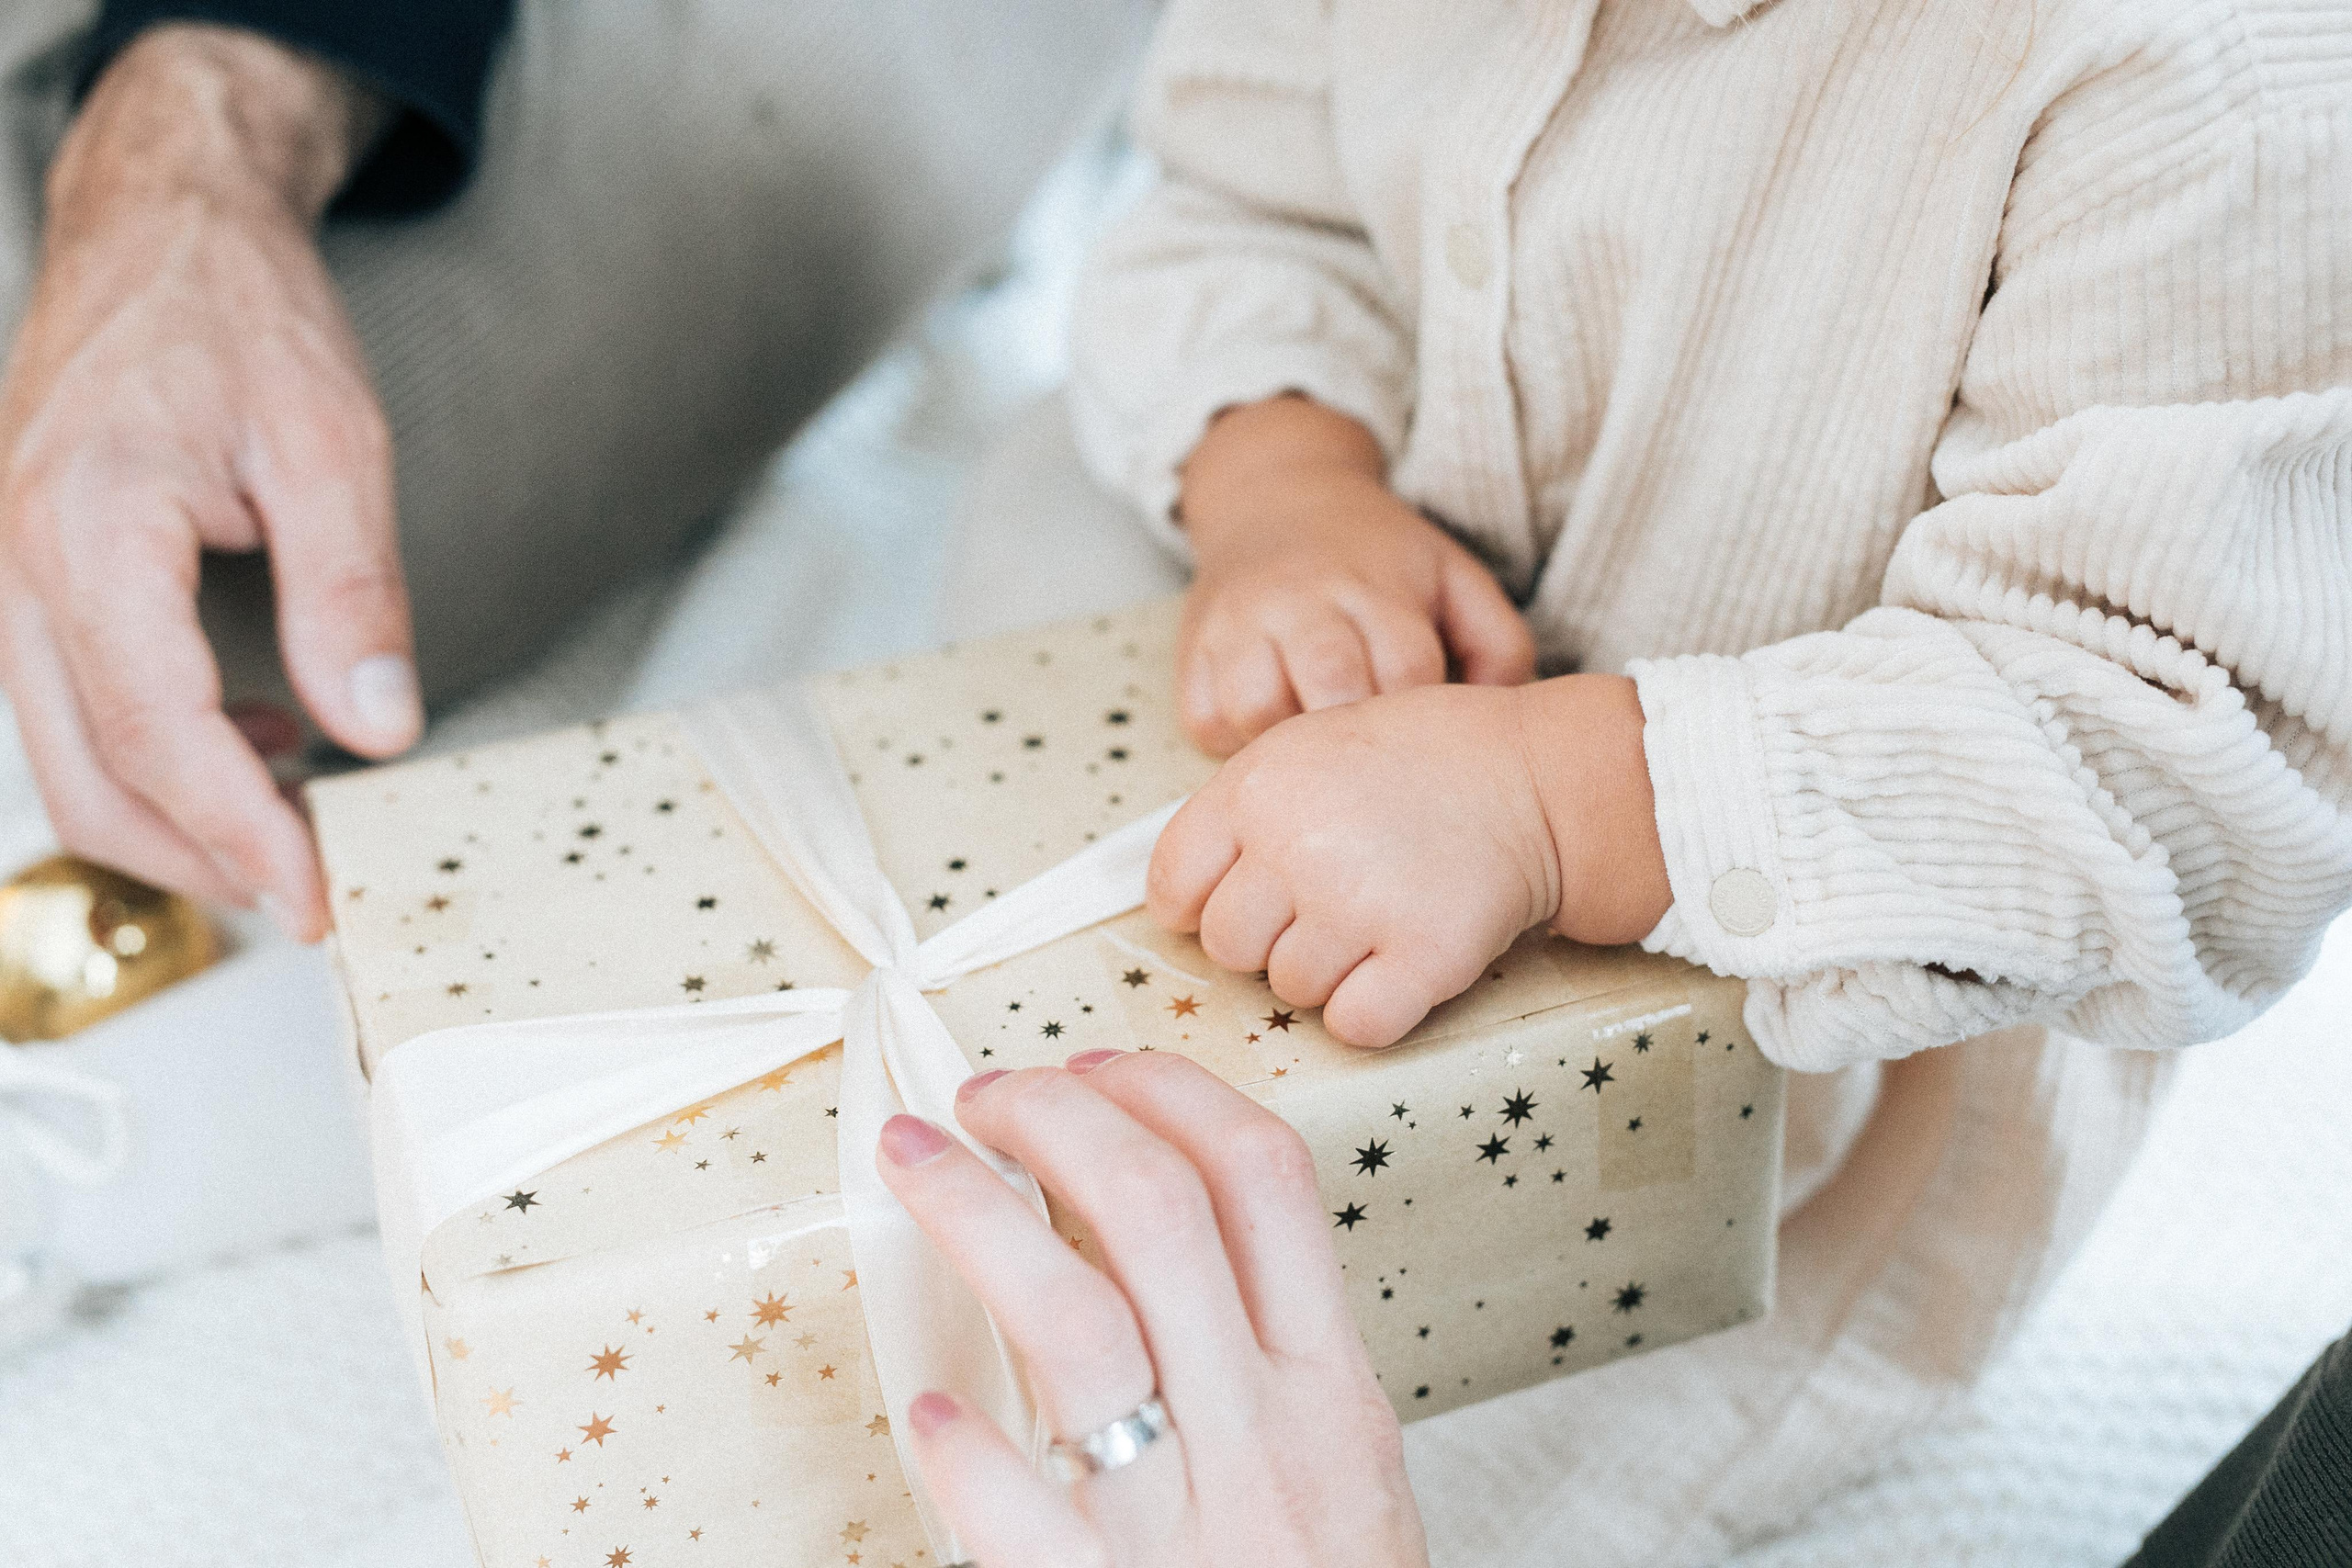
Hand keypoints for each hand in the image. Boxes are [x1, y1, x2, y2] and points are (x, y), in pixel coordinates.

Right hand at [0, 25, 409, 939]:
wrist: (163, 232)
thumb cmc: (238, 315)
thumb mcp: (332, 446)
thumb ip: (350, 597)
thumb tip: (376, 728)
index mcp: (88, 536)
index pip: (158, 737)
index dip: (240, 836)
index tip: (313, 896)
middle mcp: (22, 572)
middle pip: (93, 782)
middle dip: (205, 859)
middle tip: (315, 891)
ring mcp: (13, 583)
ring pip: (72, 762)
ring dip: (181, 819)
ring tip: (302, 821)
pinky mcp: (35, 585)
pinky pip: (74, 710)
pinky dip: (159, 759)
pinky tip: (259, 741)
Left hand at [875, 1048, 1428, 1567]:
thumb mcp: (1344, 1478)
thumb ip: (1271, 1365)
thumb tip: (1153, 1238)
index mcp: (1334, 1394)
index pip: (1263, 1178)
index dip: (1168, 1092)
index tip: (1095, 1064)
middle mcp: (1270, 1441)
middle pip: (1158, 1210)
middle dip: (1057, 1117)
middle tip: (984, 1098)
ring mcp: (1188, 1527)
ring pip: (1073, 1316)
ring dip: (977, 1215)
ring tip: (915, 1166)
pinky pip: (1024, 1509)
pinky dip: (967, 1448)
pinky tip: (930, 1409)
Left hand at [1148, 674, 1671, 1047]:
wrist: (1536, 779)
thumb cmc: (1417, 764)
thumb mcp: (1305, 748)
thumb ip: (1237, 814)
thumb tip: (1176, 902)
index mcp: (1256, 787)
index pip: (1173, 888)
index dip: (1205, 905)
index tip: (1251, 899)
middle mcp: (1296, 846)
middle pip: (1228, 949)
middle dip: (1271, 939)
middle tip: (1331, 905)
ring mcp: (1358, 905)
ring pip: (1290, 992)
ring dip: (1329, 973)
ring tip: (1377, 920)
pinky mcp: (1422, 958)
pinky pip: (1354, 1027)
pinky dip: (1375, 1012)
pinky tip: (1402, 964)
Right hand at [1173, 396, 1533, 756]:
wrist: (1274, 499)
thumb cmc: (1376, 558)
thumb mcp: (1452, 576)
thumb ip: (1498, 645)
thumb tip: (1499, 717)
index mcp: (1376, 585)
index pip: (1406, 668)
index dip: (1421, 718)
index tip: (1427, 741)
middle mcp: (1301, 601)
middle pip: (1330, 684)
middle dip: (1357, 736)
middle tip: (1373, 766)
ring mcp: (1238, 625)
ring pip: (1255, 708)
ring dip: (1288, 743)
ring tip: (1317, 751)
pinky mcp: (1192, 652)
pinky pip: (1205, 721)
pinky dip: (1235, 743)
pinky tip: (1269, 736)